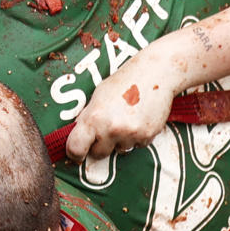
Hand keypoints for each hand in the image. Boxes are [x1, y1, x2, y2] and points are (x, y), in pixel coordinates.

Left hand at [63, 41, 184, 160]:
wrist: (155, 75)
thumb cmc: (124, 82)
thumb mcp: (98, 96)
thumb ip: (89, 117)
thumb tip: (80, 136)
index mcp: (93, 118)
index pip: (76, 147)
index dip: (74, 154)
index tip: (76, 155)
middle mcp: (111, 129)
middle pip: (99, 154)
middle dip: (101, 146)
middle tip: (107, 130)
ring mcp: (130, 134)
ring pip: (120, 149)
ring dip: (121, 140)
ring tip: (128, 119)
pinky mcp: (147, 136)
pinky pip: (138, 145)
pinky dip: (137, 136)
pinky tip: (140, 119)